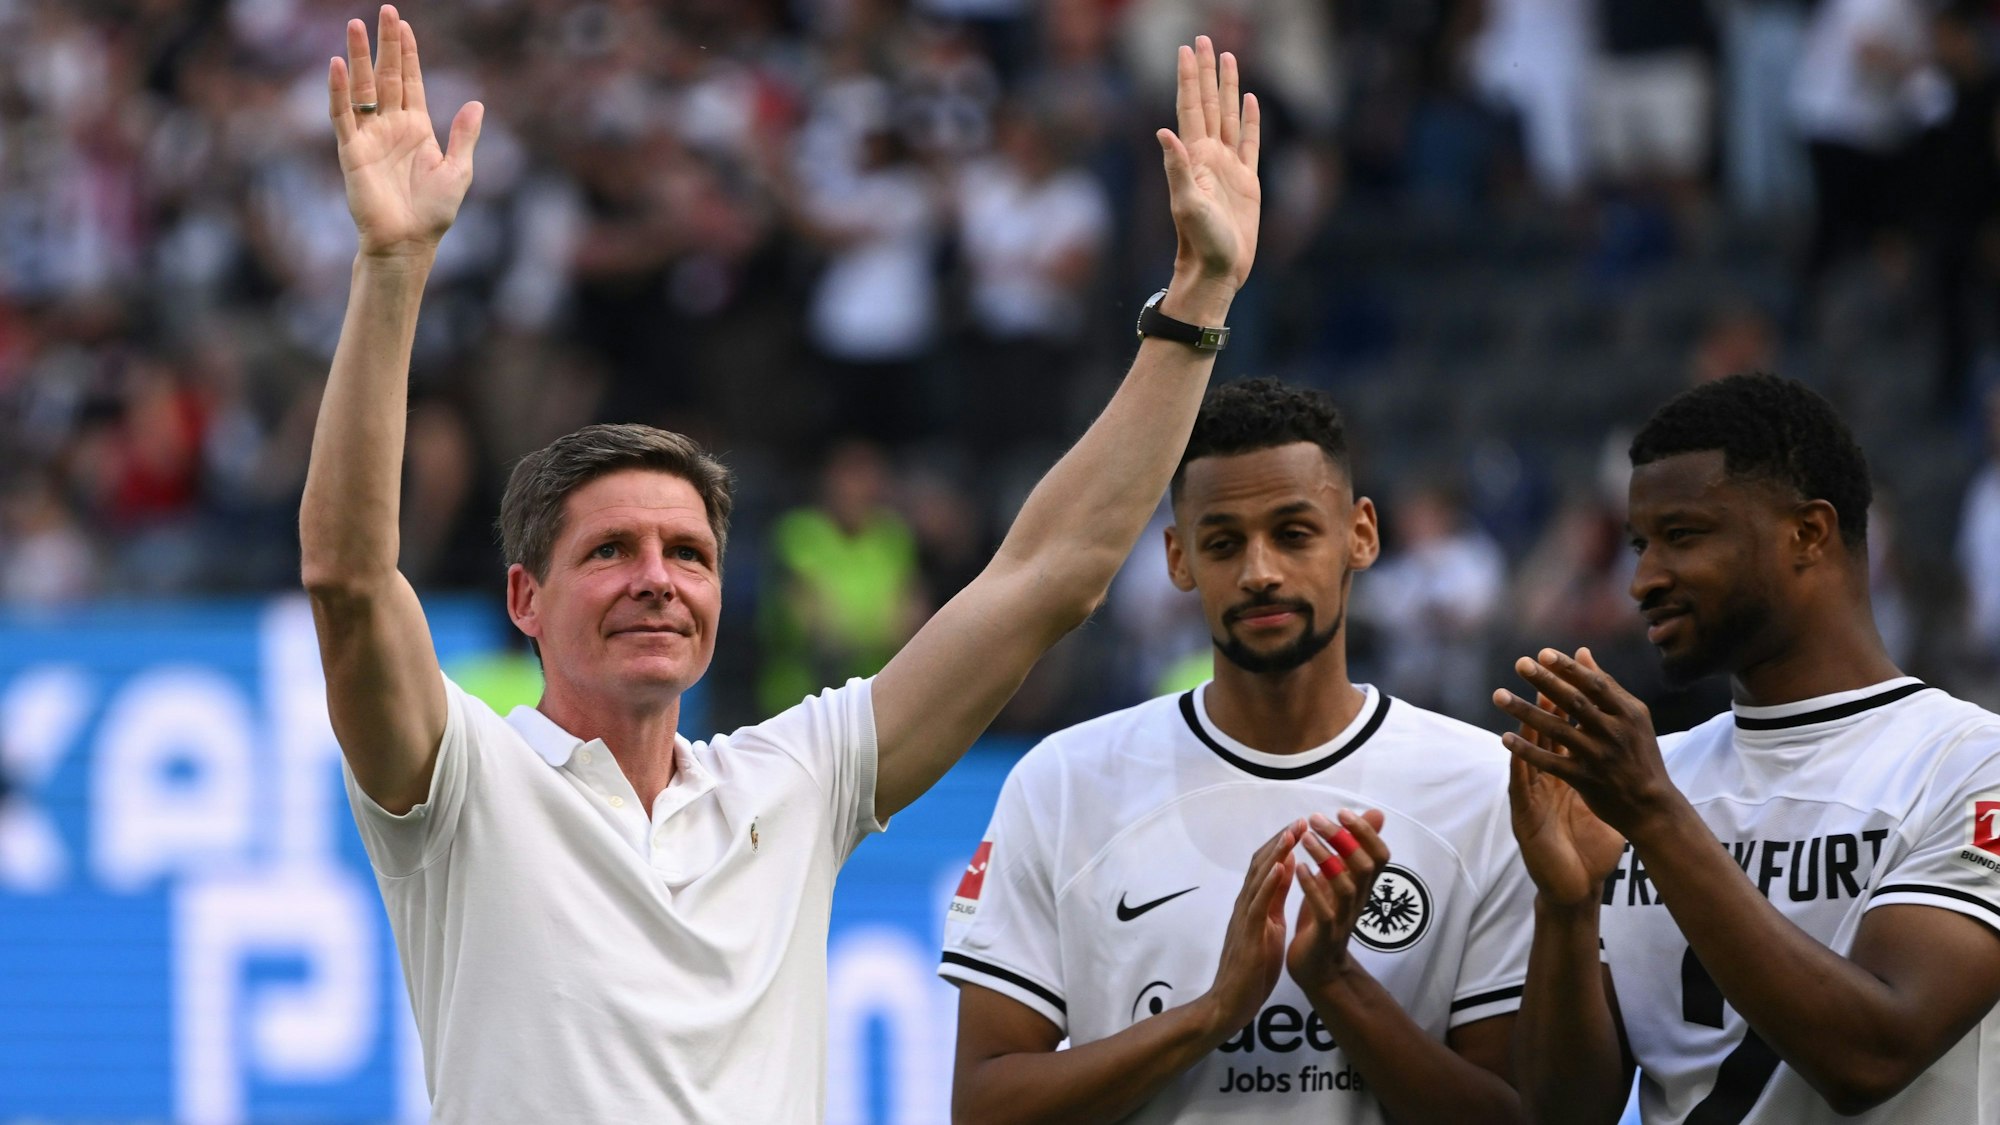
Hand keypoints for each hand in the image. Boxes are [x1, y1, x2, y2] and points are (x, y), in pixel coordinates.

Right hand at [328, 6, 483, 259]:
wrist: (409, 243)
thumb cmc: (433, 213)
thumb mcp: (459, 171)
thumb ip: (465, 136)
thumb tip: (477, 103)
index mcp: (417, 128)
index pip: (411, 81)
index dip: (408, 54)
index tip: (403, 25)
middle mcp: (391, 126)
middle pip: (386, 76)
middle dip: (385, 44)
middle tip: (383, 11)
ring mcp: (369, 136)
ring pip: (362, 88)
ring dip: (357, 57)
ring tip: (354, 25)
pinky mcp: (351, 151)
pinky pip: (343, 115)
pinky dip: (339, 91)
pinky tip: (337, 66)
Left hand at [1157, 36, 1260, 303]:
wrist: (1217, 269)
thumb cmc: (1199, 243)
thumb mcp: (1186, 205)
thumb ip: (1177, 169)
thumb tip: (1163, 132)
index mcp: (1194, 157)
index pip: (1190, 107)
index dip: (1189, 78)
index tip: (1186, 48)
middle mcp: (1209, 156)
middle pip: (1208, 103)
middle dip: (1205, 71)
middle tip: (1203, 39)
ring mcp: (1228, 167)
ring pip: (1229, 115)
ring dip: (1227, 87)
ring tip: (1228, 57)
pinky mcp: (1247, 181)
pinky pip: (1250, 141)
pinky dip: (1250, 119)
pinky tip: (1250, 100)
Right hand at [1197, 820, 1299, 1036]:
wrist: (1230, 1003)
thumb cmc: (1252, 968)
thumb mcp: (1270, 925)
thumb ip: (1275, 897)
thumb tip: (1287, 867)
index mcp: (1254, 904)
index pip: (1266, 865)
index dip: (1283, 844)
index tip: (1302, 825)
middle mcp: (1246, 905)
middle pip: (1261, 864)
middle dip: (1282, 841)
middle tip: (1302, 819)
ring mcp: (1245, 918)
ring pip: (1259, 878)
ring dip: (1276, 853)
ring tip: (1293, 833)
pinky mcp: (1248, 934)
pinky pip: (1258, 903)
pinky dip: (1269, 882)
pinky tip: (1281, 866)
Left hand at [1286, 810, 1387, 995]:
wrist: (1318, 969)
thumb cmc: (1325, 919)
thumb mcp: (1340, 880)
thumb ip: (1352, 851)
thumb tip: (1375, 815)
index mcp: (1362, 887)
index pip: (1380, 856)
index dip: (1366, 833)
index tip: (1342, 812)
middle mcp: (1358, 900)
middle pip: (1364, 866)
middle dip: (1342, 838)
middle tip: (1316, 819)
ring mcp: (1343, 918)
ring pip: (1345, 886)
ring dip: (1325, 858)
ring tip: (1306, 839)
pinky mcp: (1326, 935)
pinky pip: (1324, 910)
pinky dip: (1311, 888)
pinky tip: (1299, 868)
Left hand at [1492, 646, 1682, 841]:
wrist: (1650, 804)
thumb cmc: (1639, 752)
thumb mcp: (1632, 716)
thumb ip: (1606, 685)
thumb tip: (1581, 652)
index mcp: (1627, 713)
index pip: (1595, 684)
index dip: (1569, 669)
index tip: (1543, 653)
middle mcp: (1613, 732)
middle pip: (1575, 702)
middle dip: (1546, 682)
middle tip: (1519, 663)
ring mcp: (1598, 756)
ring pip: (1557, 730)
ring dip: (1526, 712)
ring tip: (1499, 696)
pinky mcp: (1584, 779)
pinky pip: (1550, 762)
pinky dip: (1527, 750)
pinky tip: (1505, 737)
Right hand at [1505, 691, 1625, 907]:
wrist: (1575, 889)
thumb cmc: (1587, 849)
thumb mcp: (1599, 806)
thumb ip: (1605, 777)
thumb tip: (1622, 753)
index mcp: (1563, 778)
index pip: (1564, 734)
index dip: (1566, 705)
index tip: (1572, 674)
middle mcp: (1545, 783)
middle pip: (1542, 738)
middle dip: (1540, 705)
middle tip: (1539, 674)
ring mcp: (1532, 799)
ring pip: (1525, 755)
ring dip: (1518, 727)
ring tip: (1516, 700)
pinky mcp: (1525, 817)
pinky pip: (1520, 786)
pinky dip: (1516, 764)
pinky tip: (1508, 744)